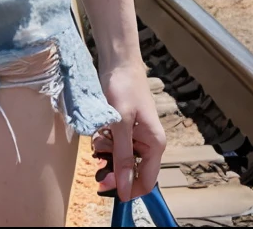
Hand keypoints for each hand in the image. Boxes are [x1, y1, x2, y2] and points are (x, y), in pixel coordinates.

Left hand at [92, 60, 165, 201]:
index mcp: (155, 144)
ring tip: (101, 136)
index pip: (147, 181)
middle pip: (130, 172)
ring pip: (119, 159)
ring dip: (107, 153)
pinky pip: (114, 146)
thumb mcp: (121, 123)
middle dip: (113, 168)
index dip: (129, 190)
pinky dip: (105, 142)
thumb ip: (122, 156)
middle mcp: (148, 144)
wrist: (118, 62)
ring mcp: (135, 137)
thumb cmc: (123, 88)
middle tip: (97, 158)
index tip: (107, 189)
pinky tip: (101, 130)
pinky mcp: (124, 130)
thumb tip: (124, 188)